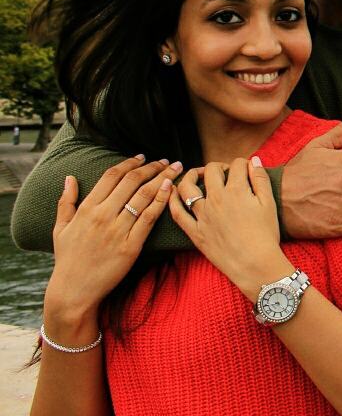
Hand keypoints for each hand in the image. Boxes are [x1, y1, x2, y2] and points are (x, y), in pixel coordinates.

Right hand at [43, 156, 177, 330]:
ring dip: (162, 178)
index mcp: (87, 209)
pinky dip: (161, 200)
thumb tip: (69, 178)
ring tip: (174, 168)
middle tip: (165, 160)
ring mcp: (117, 230)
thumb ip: (66, 202)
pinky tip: (170, 188)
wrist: (73, 292)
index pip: (112, 176)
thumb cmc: (67, 259)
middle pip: (132, 182)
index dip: (129, 163)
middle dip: (152, 167)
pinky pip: (149, 218)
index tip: (142, 157)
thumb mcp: (60, 229)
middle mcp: (103, 216)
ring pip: (144, 196)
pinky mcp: (131, 246)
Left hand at [169, 158, 288, 300]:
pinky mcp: (195, 232)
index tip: (245, 170)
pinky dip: (172, 200)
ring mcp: (203, 216)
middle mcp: (216, 199)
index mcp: (236, 190)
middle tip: (225, 173)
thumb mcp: (269, 203)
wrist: (255, 264)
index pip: (236, 165)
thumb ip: (261, 179)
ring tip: (198, 175)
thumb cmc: (265, 235)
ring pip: (188, 187)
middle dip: (219, 166)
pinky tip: (173, 192)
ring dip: (191, 175)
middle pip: (211, 170)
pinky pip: (177, 214)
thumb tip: (253, 160)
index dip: (243, 164)